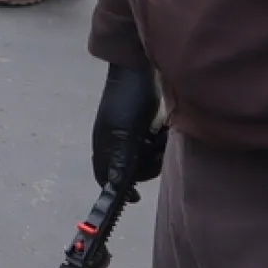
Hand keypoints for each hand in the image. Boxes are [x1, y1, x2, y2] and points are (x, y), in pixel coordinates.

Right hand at [92, 64, 164, 200]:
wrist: (138, 70)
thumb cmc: (127, 101)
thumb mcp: (124, 134)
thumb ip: (122, 161)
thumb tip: (116, 187)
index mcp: (103, 148)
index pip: (106, 178)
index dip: (120, 189)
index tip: (136, 197)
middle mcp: (114, 145)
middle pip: (131, 171)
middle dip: (147, 164)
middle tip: (157, 148)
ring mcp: (128, 136)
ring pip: (145, 158)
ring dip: (156, 151)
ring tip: (162, 134)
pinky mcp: (142, 126)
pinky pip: (152, 145)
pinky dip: (159, 140)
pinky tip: (164, 128)